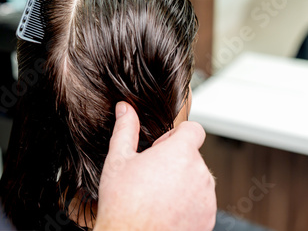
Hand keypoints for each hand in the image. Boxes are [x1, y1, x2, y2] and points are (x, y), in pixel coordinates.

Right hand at [94, 102, 216, 230]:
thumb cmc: (123, 203)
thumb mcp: (119, 160)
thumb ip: (125, 129)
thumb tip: (125, 108)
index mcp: (180, 153)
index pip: (194, 129)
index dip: (176, 135)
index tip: (161, 148)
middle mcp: (200, 173)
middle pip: (193, 155)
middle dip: (175, 161)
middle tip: (150, 175)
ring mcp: (207, 198)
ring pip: (197, 179)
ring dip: (182, 182)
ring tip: (155, 195)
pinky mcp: (208, 219)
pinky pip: (201, 202)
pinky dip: (187, 204)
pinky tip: (164, 210)